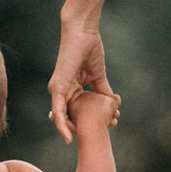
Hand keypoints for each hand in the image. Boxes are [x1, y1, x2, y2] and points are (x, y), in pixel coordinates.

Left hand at [48, 21, 114, 142]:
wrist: (83, 32)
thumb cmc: (89, 49)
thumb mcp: (98, 75)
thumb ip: (103, 90)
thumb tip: (113, 103)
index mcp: (71, 88)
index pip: (78, 110)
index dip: (91, 120)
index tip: (106, 126)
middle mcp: (62, 91)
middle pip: (71, 116)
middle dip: (87, 127)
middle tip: (103, 134)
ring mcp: (58, 90)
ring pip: (62, 118)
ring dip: (77, 130)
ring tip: (90, 138)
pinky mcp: (57, 88)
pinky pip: (58, 111)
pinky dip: (63, 125)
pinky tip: (68, 137)